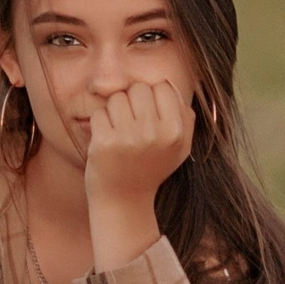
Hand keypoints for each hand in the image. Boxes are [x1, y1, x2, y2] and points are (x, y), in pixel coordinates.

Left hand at [84, 80, 192, 268]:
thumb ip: (185, 115)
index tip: (150, 117)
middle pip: (139, 88)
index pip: (163, 86)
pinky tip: (107, 141)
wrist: (124, 200)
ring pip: (117, 98)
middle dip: (133, 102)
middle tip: (133, 126)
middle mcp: (154, 134)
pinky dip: (100, 124)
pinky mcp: (104, 143)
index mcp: (175, 132)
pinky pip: (99, 113)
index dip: (154, 98)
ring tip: (120, 133)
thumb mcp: (180, 147)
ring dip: (115, 112)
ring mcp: (128, 139)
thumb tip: (169, 83)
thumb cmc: (153, 167)